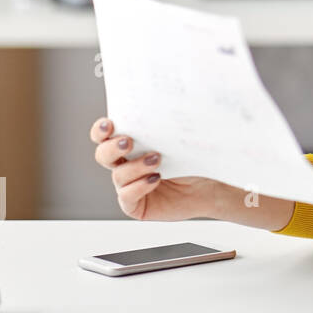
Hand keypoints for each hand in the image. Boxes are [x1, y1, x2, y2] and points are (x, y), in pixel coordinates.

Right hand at [89, 117, 216, 220]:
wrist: (212, 187)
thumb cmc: (198, 160)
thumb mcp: (182, 140)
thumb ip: (166, 127)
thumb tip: (164, 108)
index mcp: (132, 144)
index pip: (105, 135)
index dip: (101, 130)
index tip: (109, 124)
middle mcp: (126, 164)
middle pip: (103, 154)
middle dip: (112, 147)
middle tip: (128, 142)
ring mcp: (129, 185)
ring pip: (118, 175)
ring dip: (135, 166)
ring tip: (156, 160)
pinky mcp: (135, 205)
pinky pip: (126, 196)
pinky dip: (138, 186)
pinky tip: (155, 179)